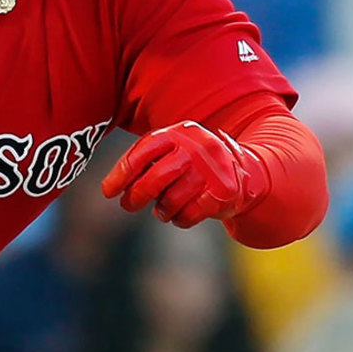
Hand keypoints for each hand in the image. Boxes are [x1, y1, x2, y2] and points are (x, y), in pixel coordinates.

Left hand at [101, 121, 267, 228]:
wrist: (244, 172)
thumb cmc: (192, 164)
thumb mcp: (170, 152)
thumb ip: (144, 162)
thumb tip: (110, 188)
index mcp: (178, 132)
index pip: (142, 153)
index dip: (121, 174)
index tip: (108, 192)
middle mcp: (197, 147)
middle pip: (156, 178)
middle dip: (137, 195)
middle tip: (128, 205)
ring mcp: (213, 169)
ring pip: (172, 200)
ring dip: (162, 210)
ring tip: (162, 210)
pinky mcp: (224, 192)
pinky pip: (189, 214)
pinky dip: (180, 219)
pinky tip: (180, 215)